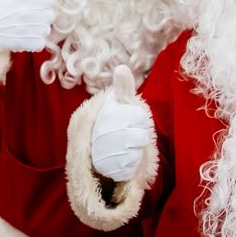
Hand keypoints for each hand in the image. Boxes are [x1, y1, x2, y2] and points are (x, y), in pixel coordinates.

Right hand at [0, 0, 57, 52]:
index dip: (42, 3)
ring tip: (26, 27)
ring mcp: (26, 29)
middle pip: (50, 16)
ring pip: (46, 30)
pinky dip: (34, 42)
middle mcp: (28, 13)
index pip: (49, 1)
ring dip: (38, 30)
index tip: (32, 4)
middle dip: (41, 16)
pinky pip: (40, 43)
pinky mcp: (23, 43)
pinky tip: (24, 36)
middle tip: (29, 16)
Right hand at [91, 66, 152, 182]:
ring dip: (135, 150)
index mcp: (106, 114)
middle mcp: (102, 133)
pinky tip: (121, 158)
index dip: (138, 118)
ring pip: (137, 151)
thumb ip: (122, 87)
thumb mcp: (117, 103)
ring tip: (123, 146)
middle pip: (141, 136)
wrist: (94, 152)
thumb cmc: (112, 123)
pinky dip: (130, 165)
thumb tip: (122, 66)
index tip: (128, 118)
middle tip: (126, 133)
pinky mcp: (108, 170)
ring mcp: (104, 153)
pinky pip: (131, 167)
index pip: (140, 117)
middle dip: (138, 134)